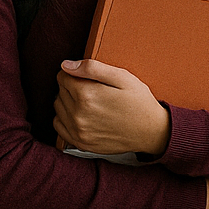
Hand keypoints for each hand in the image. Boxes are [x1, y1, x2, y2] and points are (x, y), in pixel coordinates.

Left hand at [54, 59, 170, 155]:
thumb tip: (66, 65)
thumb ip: (92, 68)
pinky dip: (64, 118)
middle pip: (60, 91)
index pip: (62, 76)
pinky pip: (58, 125)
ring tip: (87, 100)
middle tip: (91, 87)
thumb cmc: (138, 101)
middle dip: (71, 85)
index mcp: (86, 95)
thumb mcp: (122, 77)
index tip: (87, 76)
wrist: (151, 131)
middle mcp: (78, 115)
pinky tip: (80, 114)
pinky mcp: (80, 143)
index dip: (74, 72)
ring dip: (67, 101)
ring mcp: (78, 131)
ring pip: (58, 107)